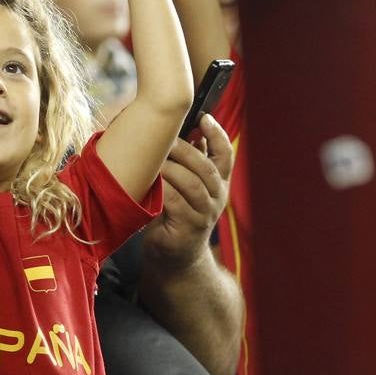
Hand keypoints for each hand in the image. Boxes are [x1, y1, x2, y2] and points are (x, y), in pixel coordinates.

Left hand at [143, 114, 233, 264]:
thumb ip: (189, 163)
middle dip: (184, 149)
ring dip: (171, 168)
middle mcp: (217, 197)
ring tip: (154, 159)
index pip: (226, 155)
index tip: (205, 117)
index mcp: (219, 183)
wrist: (175, 257)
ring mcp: (205, 214)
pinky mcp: (189, 228)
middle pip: (206, 167)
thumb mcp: (185, 186)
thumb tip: (181, 131)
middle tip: (165, 137)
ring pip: (192, 184)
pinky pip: (176, 202)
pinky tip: (150, 181)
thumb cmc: (175, 214)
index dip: (218, 134)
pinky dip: (162, 189)